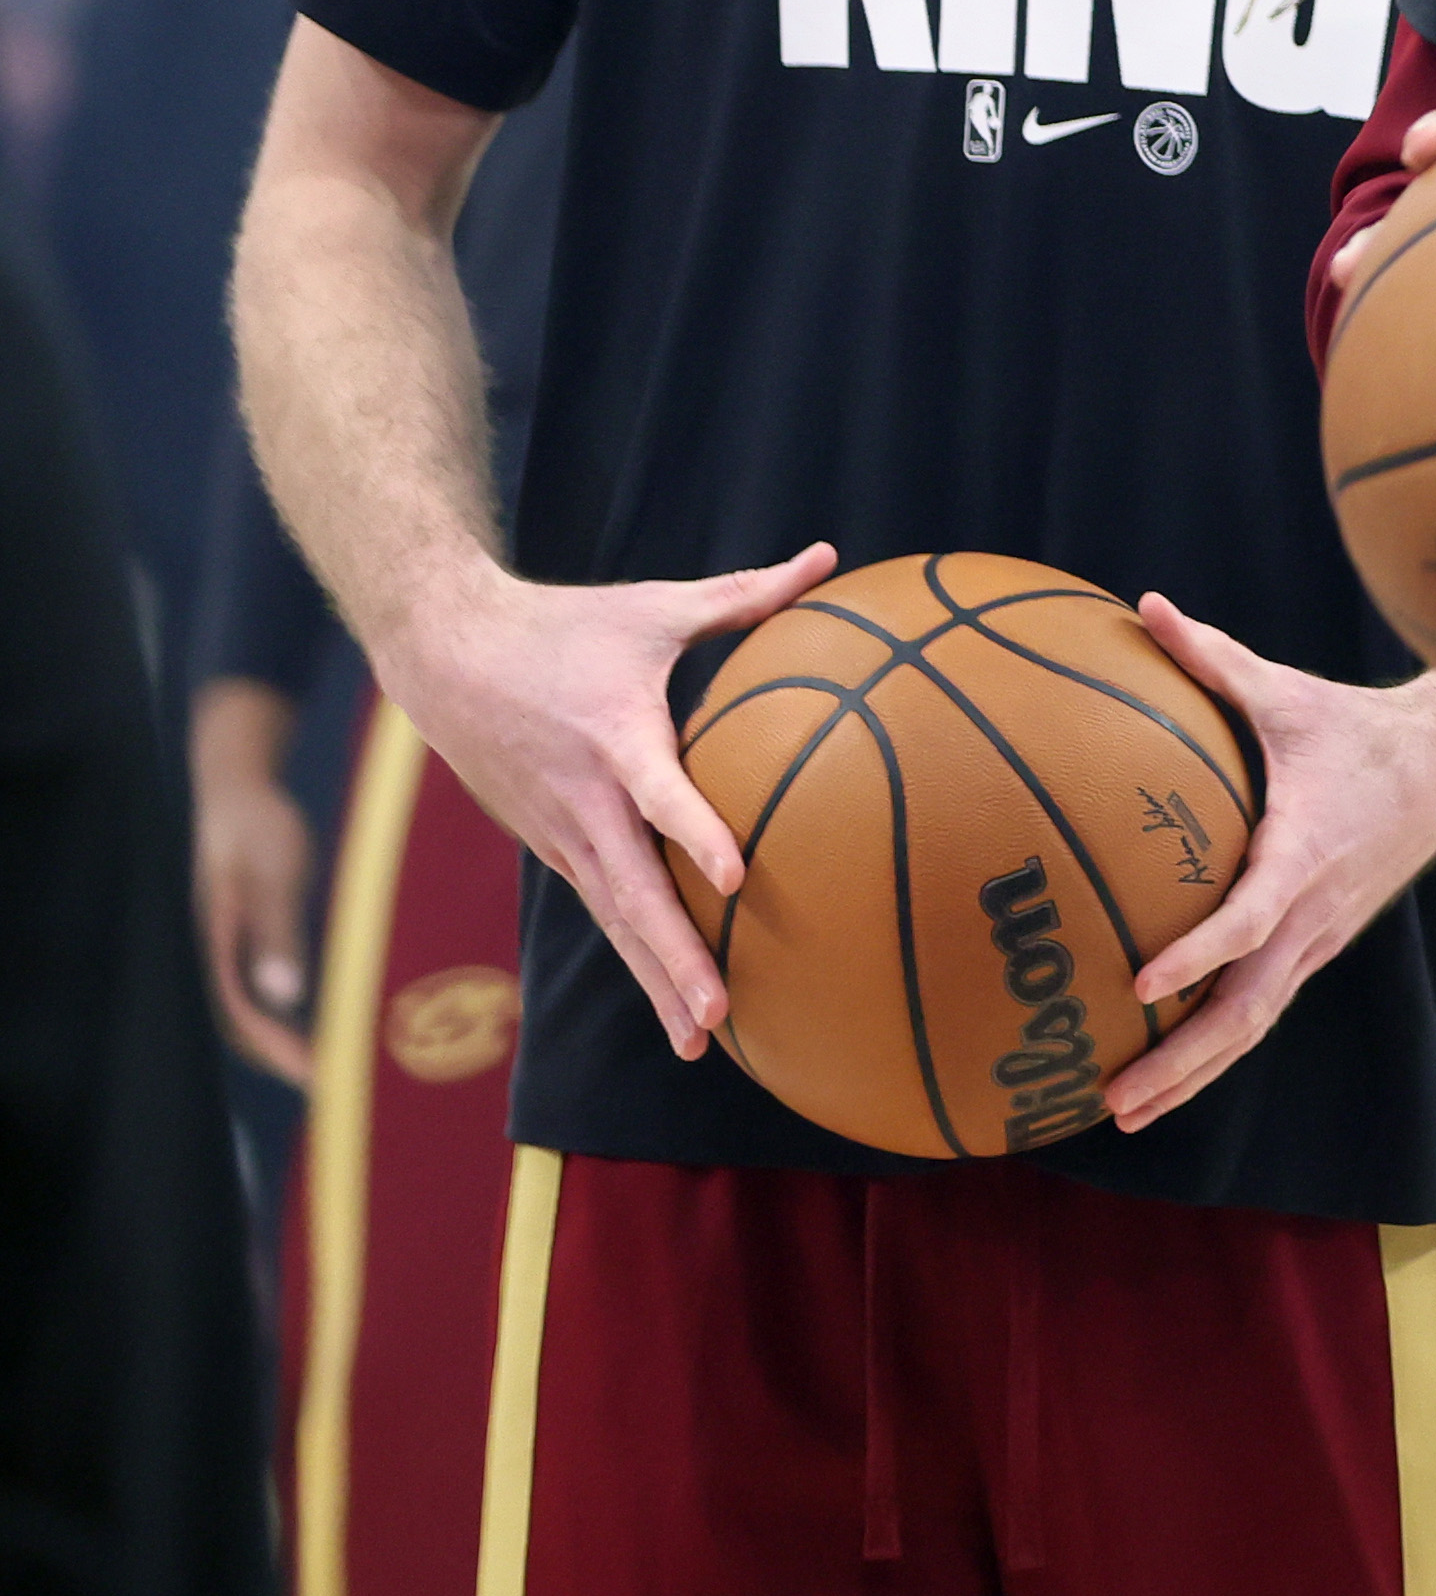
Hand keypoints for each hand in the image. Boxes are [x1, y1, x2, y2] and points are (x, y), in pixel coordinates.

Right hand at [191, 677, 315, 1084]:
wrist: (238, 790)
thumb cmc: (257, 826)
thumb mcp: (272, 872)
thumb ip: (276, 930)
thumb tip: (283, 995)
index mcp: (213, 946)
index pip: (241, 1017)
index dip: (278, 1052)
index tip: (318, 1078)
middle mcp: (213, 956)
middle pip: (241, 1025)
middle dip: (282, 1058)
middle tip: (337, 1084)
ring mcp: (225, 949)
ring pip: (250, 1010)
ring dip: (285, 1039)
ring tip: (336, 1062)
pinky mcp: (242, 941)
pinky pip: (261, 988)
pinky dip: (287, 1012)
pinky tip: (324, 1019)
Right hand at [376, 541, 837, 1058]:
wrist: (447, 654)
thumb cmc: (565, 625)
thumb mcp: (654, 607)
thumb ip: (746, 593)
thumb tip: (828, 555)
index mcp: (616, 737)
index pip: (662, 795)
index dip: (697, 833)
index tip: (737, 875)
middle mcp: (586, 800)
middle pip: (634, 892)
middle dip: (675, 959)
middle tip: (718, 1014)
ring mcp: (564, 832)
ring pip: (615, 918)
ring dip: (655, 978)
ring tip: (701, 1040)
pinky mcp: (554, 845)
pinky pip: (602, 907)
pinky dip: (635, 956)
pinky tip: (672, 1002)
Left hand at [1103, 596, 1435, 1130]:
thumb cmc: (1356, 728)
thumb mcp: (1286, 692)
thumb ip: (1213, 658)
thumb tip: (1146, 607)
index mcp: (1304, 852)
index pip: (1250, 918)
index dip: (1199, 953)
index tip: (1142, 984)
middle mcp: (1313, 913)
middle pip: (1247, 1009)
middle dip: (1182, 1062)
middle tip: (1115, 1098)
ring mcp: (1318, 939)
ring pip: (1255, 1024)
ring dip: (1194, 1073)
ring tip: (1124, 1111)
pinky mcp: (1317, 947)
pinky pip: (1263, 1008)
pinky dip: (1217, 1048)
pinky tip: (1167, 1072)